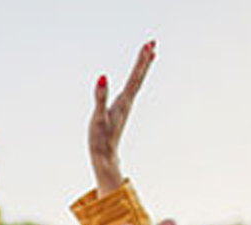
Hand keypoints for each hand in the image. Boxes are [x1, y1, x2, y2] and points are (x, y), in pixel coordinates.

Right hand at [88, 41, 153, 193]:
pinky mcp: (121, 108)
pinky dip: (135, 77)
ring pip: (137, 81)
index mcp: (124, 101)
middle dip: (145, 59)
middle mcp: (127, 101)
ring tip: (149, 53)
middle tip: (152, 42)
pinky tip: (135, 76)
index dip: (141, 61)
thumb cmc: (101, 139)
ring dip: (142, 66)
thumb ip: (100, 97)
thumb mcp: (98, 118)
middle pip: (139, 76)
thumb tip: (103, 78)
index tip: (148, 46)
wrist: (105, 156)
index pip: (135, 77)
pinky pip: (131, 87)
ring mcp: (125, 104)